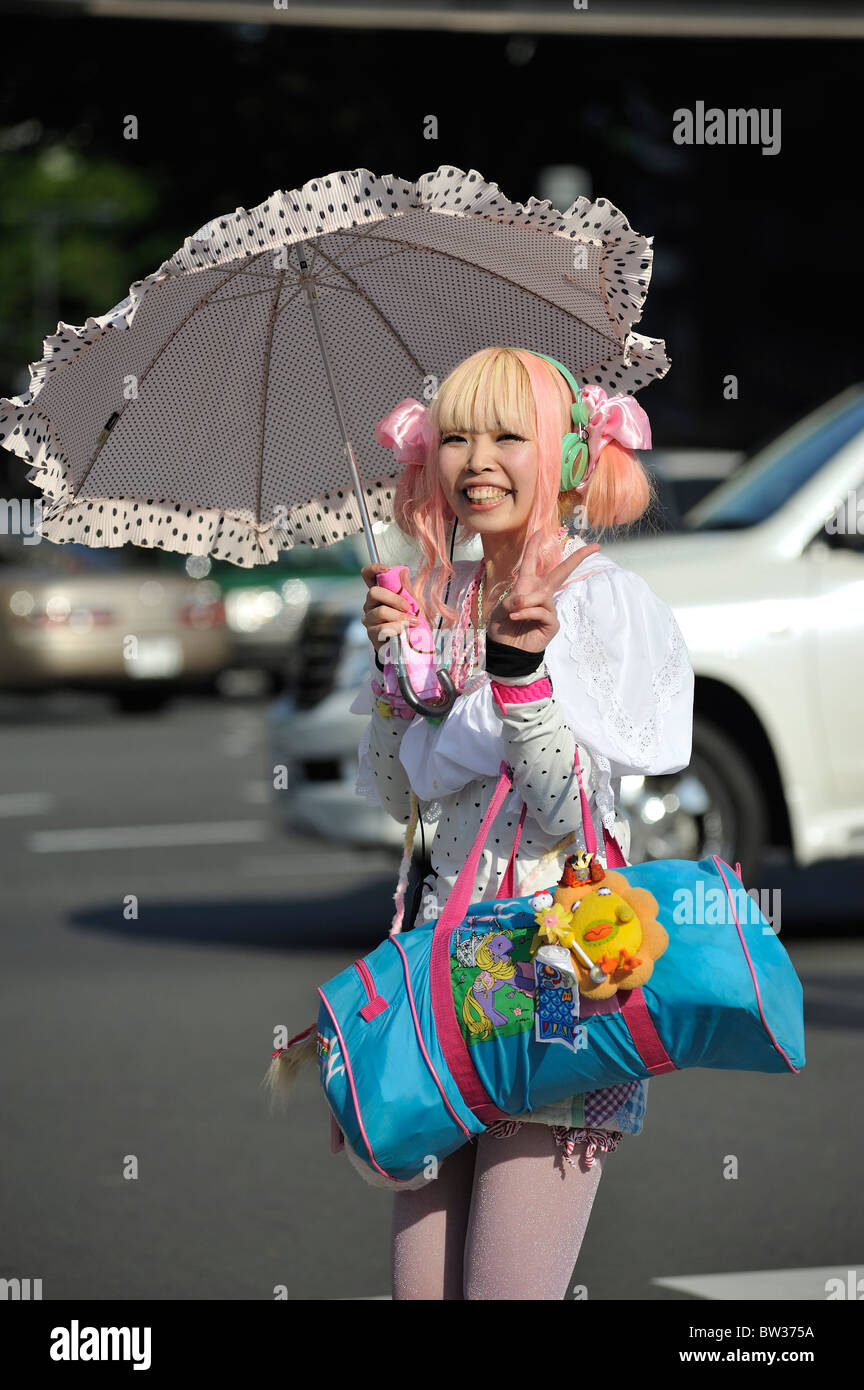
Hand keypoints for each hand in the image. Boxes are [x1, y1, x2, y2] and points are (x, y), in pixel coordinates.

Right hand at [360, 562, 415, 654]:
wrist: (409, 645)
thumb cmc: (407, 622)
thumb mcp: (410, 603)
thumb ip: (405, 589)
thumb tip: (404, 571)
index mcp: (379, 594)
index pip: (368, 576)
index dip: (374, 569)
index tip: (386, 569)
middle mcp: (370, 605)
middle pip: (373, 592)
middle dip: (394, 598)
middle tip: (408, 607)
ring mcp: (369, 620)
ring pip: (380, 612)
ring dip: (400, 617)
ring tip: (412, 622)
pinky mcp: (372, 634)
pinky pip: (383, 628)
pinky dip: (397, 628)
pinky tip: (405, 632)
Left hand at [486, 532, 601, 652]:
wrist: (506, 650)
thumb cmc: (503, 628)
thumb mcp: (503, 609)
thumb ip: (514, 599)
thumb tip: (526, 598)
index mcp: (527, 586)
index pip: (532, 562)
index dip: (534, 546)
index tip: (541, 531)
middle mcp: (541, 594)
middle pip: (561, 572)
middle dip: (577, 558)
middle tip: (594, 547)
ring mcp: (549, 608)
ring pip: (542, 595)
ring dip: (525, 602)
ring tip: (513, 613)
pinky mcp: (552, 623)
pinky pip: (542, 611)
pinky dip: (527, 613)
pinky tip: (516, 619)